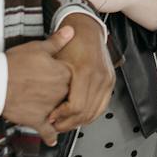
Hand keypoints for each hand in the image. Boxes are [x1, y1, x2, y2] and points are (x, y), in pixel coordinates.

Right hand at [2, 25, 74, 143]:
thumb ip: (57, 41)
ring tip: (61, 113)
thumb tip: (71, 31)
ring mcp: (50, 108)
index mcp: (63, 74)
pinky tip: (52, 139)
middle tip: (63, 93)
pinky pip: (47, 131)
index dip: (73, 76)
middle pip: (71, 95)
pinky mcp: (37, 120)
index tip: (69, 75)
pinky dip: (50, 135)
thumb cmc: (13, 64)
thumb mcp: (37, 48)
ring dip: (63, 114)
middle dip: (69, 95)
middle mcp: (60, 92)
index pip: (78, 76)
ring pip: (63, 113)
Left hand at [47, 15, 114, 132]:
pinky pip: (102, 106)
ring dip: (79, 122)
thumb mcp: (56, 59)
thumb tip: (45, 107)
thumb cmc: (71, 43)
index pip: (76, 106)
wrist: (87, 30)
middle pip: (86, 112)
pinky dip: (90, 115)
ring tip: (64, 124)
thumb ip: (51, 83)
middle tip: (55, 126)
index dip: (62, 116)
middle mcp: (99, 76)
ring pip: (95, 112)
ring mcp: (107, 80)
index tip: (50, 118)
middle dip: (69, 123)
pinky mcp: (110, 82)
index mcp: (85, 70)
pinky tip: (78, 117)